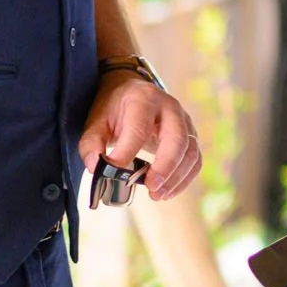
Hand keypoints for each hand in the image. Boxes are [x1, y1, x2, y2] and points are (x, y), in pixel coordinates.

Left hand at [78, 72, 201, 201]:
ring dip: (176, 177)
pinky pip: (195, 159)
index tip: (114, 174)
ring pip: (190, 151)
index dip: (127, 153)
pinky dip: (185, 178)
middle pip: (176, 138)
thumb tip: (96, 168)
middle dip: (165, 167)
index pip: (139, 129)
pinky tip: (168, 191)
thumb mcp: (96, 121)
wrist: (132, 91)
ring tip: (157, 195)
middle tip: (150, 187)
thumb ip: (91, 144)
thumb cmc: (113, 109)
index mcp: (142, 99)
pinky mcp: (190, 135)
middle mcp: (169, 107)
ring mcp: (184, 121)